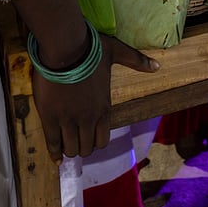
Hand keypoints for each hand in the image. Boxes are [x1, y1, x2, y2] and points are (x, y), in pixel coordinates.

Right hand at [33, 34, 158, 161]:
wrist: (65, 48)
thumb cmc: (91, 50)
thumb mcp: (117, 52)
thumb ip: (136, 61)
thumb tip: (157, 66)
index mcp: (104, 108)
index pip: (103, 139)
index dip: (96, 142)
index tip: (90, 139)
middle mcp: (88, 119)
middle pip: (86, 147)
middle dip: (82, 146)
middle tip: (76, 141)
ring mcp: (69, 120)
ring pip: (71, 147)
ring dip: (69, 148)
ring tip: (65, 145)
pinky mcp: (50, 118)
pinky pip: (52, 142)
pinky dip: (54, 152)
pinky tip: (55, 158)